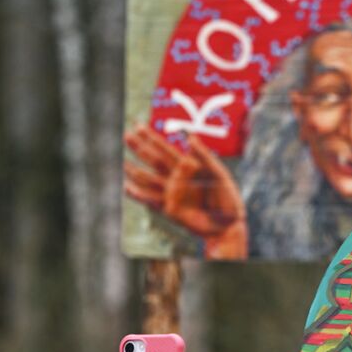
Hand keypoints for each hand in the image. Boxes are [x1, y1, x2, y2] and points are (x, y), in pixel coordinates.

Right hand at [123, 125, 248, 257]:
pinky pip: (152, 200)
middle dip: (140, 149)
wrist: (228, 224)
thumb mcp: (218, 173)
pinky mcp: (170, 210)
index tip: (138, 126)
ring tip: (123, 163)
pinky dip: (139, 195)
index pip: (166, 149)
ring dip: (135, 171)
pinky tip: (127, 187)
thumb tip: (190, 137)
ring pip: (149, 179)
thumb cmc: (227, 197)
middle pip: (154, 161)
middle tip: (126, 135)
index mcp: (188, 166)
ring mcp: (173, 194)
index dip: (152, 138)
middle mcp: (177, 178)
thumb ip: (204, 156)